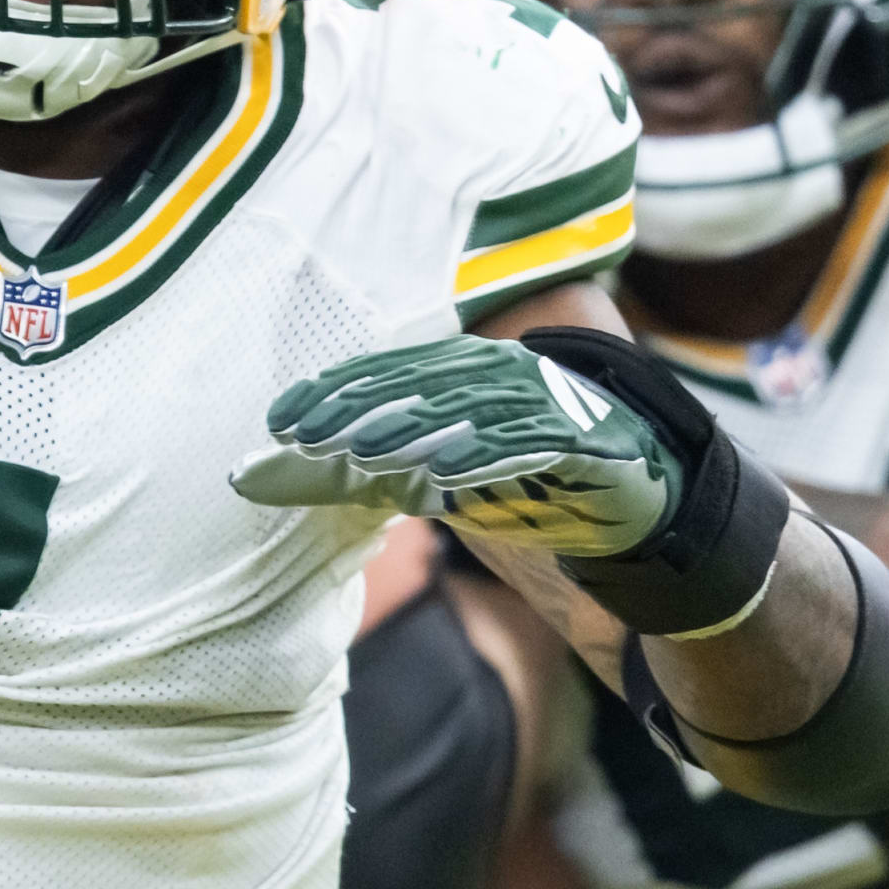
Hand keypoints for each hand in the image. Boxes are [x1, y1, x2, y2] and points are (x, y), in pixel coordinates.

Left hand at [233, 335, 681, 554]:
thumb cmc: (520, 487)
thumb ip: (352, 474)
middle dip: (361, 408)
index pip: (393, 373)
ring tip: (358, 451)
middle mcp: (505, 377)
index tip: (278, 418)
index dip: (337, 391)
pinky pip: (537, 443)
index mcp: (466, 375)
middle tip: (302, 432)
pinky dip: (493, 455)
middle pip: (425, 385)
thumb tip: (249, 477)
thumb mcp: (426, 480)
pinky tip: (449, 475)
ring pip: (474, 409)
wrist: (638, 515)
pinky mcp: (591, 442)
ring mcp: (552, 405)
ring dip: (416, 428)